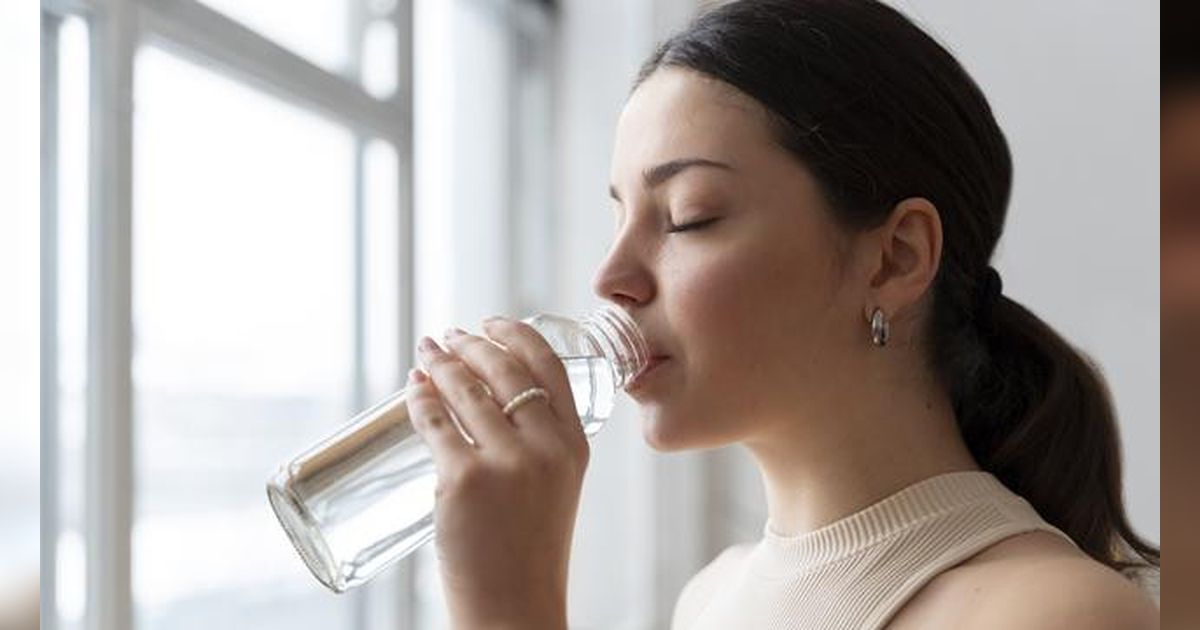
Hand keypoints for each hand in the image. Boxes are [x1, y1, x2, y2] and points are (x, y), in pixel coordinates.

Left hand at [405, 316, 588, 629]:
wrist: (515, 607)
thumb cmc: (529, 553)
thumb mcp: (556, 488)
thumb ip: (539, 445)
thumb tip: (485, 400)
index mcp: (576, 445)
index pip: (549, 367)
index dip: (516, 336)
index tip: (492, 323)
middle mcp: (546, 447)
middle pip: (504, 370)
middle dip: (471, 345)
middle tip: (449, 337)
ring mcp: (506, 463)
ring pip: (466, 391)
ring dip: (441, 364)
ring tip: (426, 354)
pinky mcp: (464, 481)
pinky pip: (434, 423)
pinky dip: (419, 399)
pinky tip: (412, 388)